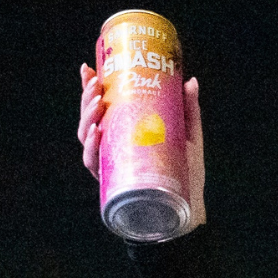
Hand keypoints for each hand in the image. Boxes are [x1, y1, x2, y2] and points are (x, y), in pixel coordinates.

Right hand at [80, 68, 206, 230]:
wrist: (191, 209)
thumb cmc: (187, 175)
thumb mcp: (189, 138)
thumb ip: (188, 110)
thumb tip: (190, 80)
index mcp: (124, 133)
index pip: (100, 108)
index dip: (89, 88)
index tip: (88, 68)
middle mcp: (112, 148)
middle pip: (89, 120)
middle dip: (87, 100)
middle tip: (95, 85)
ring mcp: (111, 165)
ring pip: (87, 138)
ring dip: (87, 119)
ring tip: (97, 105)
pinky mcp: (112, 182)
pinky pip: (95, 164)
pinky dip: (92, 148)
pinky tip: (96, 133)